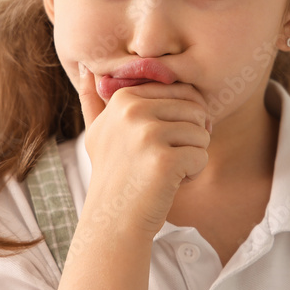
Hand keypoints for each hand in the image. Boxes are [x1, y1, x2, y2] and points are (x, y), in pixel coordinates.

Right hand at [74, 62, 211, 240]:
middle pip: (196, 112)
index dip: (182, 121)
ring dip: (191, 157)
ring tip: (162, 171)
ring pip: (203, 134)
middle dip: (190, 138)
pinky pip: (202, 156)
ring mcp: (147, 134)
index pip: (184, 93)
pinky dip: (192, 174)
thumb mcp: (98, 133)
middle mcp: (133, 110)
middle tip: (161, 159)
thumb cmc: (113, 175)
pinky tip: (168, 184)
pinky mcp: (163, 160)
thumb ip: (94, 100)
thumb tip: (87, 68)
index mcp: (124, 97)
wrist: (113, 221)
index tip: (157, 141)